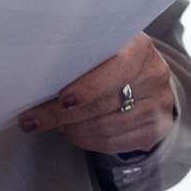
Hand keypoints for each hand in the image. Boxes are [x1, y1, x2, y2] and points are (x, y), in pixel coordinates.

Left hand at [19, 30, 177, 158]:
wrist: (148, 80)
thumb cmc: (113, 60)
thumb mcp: (103, 48)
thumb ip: (81, 58)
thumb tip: (37, 81)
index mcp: (140, 48)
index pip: (116, 68)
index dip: (89, 87)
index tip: (62, 99)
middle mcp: (154, 76)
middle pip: (104, 103)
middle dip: (62, 114)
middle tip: (32, 119)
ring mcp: (158, 105)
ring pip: (105, 127)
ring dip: (71, 129)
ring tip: (51, 125)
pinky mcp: (154, 130)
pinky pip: (112, 142)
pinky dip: (86, 140)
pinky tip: (71, 133)